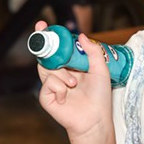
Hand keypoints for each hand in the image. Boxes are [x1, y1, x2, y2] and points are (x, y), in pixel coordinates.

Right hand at [35, 22, 113, 138]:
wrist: (96, 119)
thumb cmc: (99, 97)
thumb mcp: (101, 70)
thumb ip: (93, 52)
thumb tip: (81, 35)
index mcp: (71, 66)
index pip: (58, 48)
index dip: (49, 36)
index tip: (42, 24)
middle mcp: (60, 74)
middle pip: (47, 55)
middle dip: (46, 45)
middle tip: (43, 33)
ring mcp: (52, 85)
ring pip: (47, 68)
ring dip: (62, 74)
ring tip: (74, 83)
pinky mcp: (47, 97)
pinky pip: (48, 83)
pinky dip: (59, 87)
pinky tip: (66, 95)